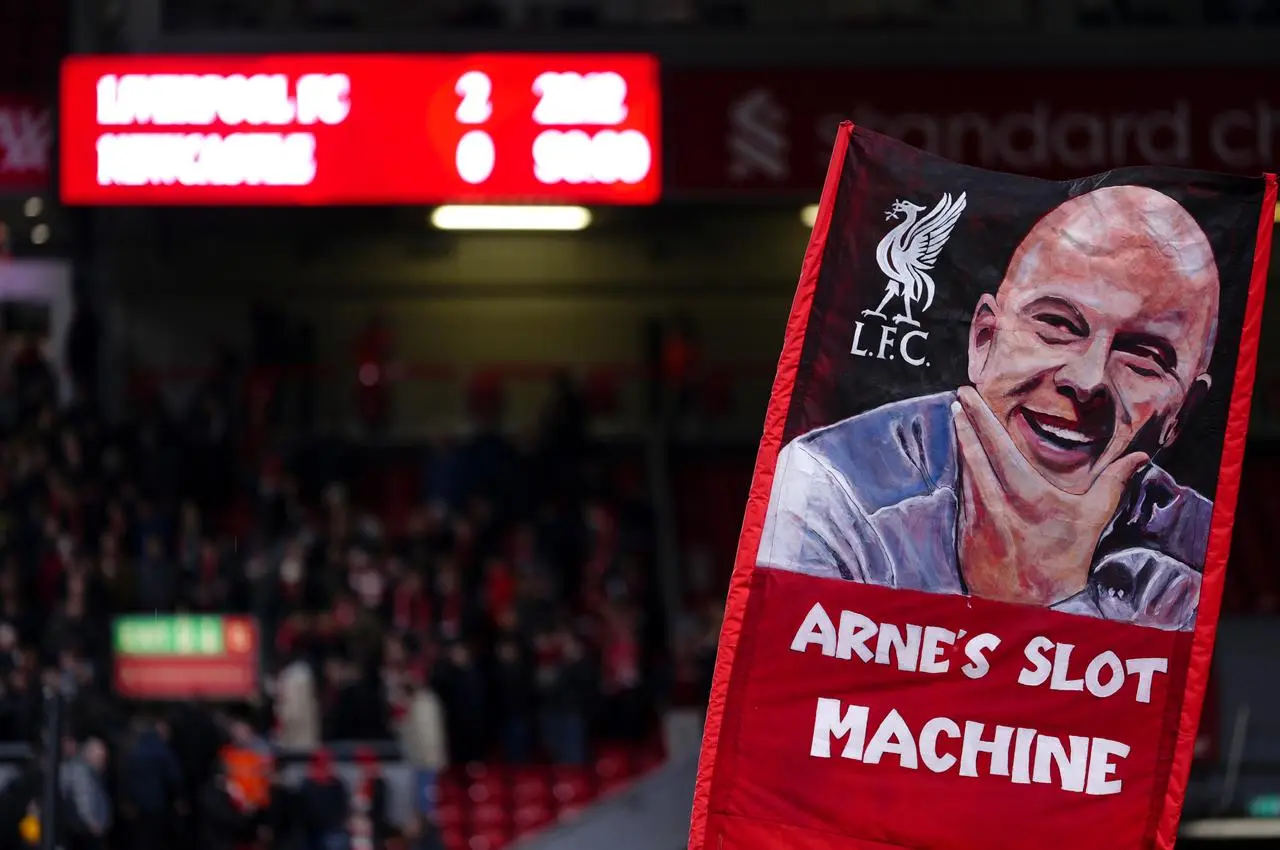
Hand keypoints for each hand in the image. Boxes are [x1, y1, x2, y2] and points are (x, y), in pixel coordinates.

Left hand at [952, 386, 1147, 605]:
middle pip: (972, 451)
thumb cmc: (1063, 564)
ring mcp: (975, 517)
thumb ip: (1112, 484)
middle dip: (964, 421)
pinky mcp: (964, 532)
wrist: (1029, 609)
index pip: (997, 445)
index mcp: (1025, 494)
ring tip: (958, 419)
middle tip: (958, 397)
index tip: (967, 395)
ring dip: (961, 444)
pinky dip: (962, 473)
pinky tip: (961, 460)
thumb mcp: (1091, 522)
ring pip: (964, 471)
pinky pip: (962, 493)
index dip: (980, 417)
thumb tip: (1139, 454)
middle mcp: (994, 501)